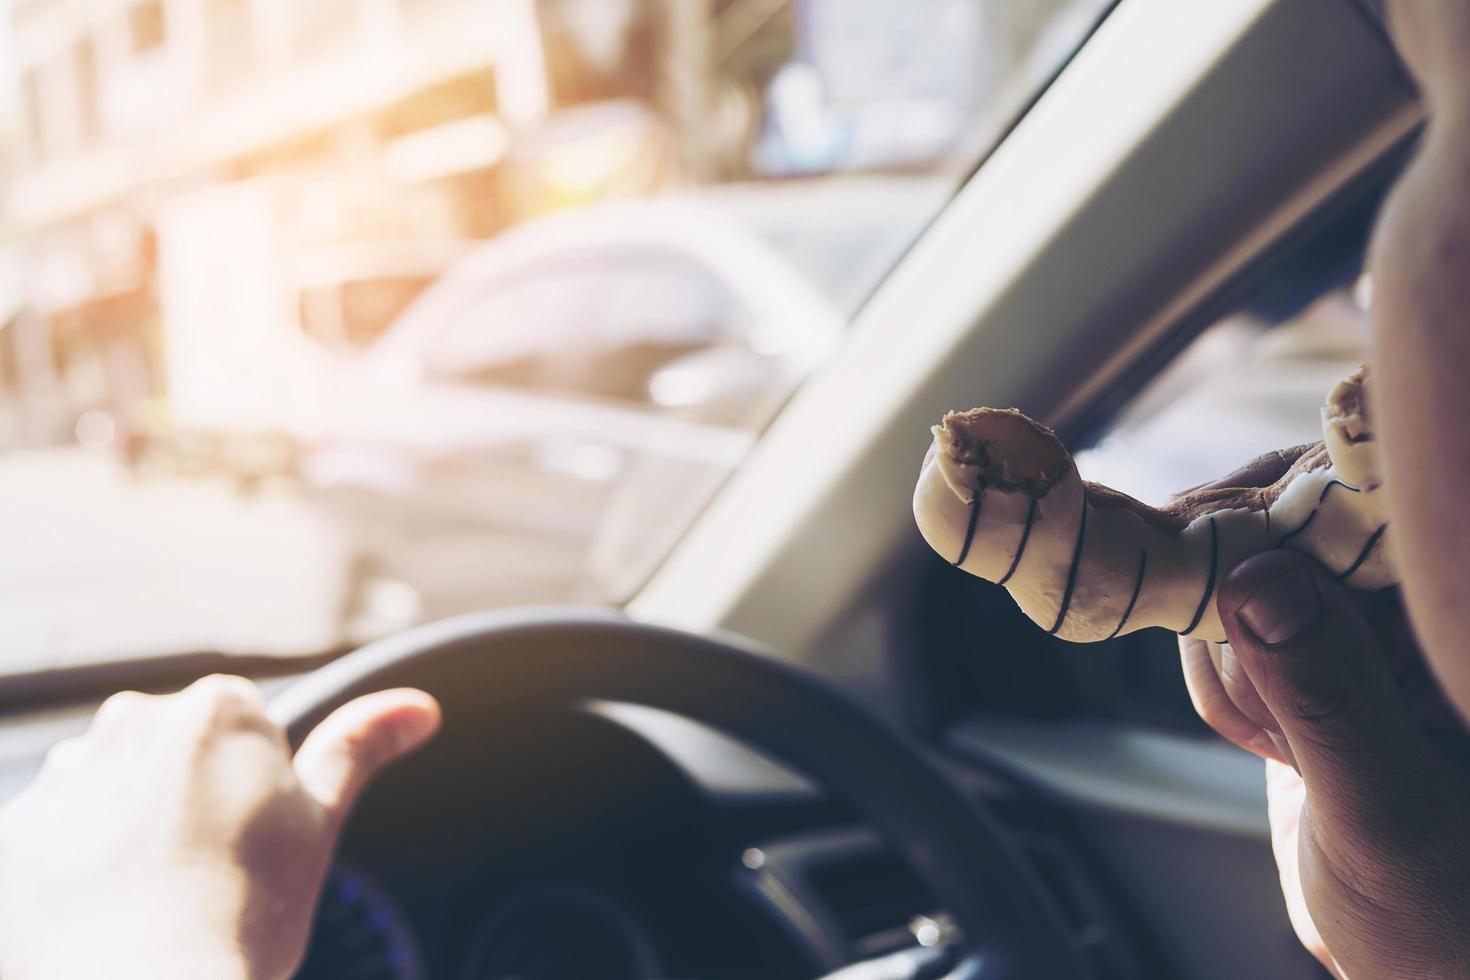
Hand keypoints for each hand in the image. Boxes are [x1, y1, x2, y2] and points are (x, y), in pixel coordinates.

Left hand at [0, 675, 440, 979]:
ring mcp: (64, 776)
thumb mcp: (318, 824)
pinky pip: (49, 835)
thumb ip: (359, 748)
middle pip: (167, 747)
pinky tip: (103, 911)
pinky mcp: (12, 833)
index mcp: (217, 708)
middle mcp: (131, 722)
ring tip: (153, 897)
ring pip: (106, 787)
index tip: (251, 839)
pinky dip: (71, 865)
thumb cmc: (249, 911)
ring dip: (123, 824)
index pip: (239, 723)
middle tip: (209, 870)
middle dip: (183, 793)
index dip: (252, 785)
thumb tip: (422, 705)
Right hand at [1180, 550, 1469, 978]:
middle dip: (1242, 608)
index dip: (1286, 515)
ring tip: (1282, 748)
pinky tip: (1267, 745)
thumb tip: (1260, 579)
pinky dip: (1223, 682)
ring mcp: (1369, 628)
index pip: (1369, 504)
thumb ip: (1329, 696)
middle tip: (1265, 705)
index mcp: (1457, 624)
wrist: (1424, 969)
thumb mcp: (1386, 811)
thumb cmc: (1445, 917)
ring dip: (1229, 661)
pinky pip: (1232, 626)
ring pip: (1242, 571)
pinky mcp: (1322, 657)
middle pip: (1288, 523)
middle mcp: (1421, 607)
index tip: (1221, 559)